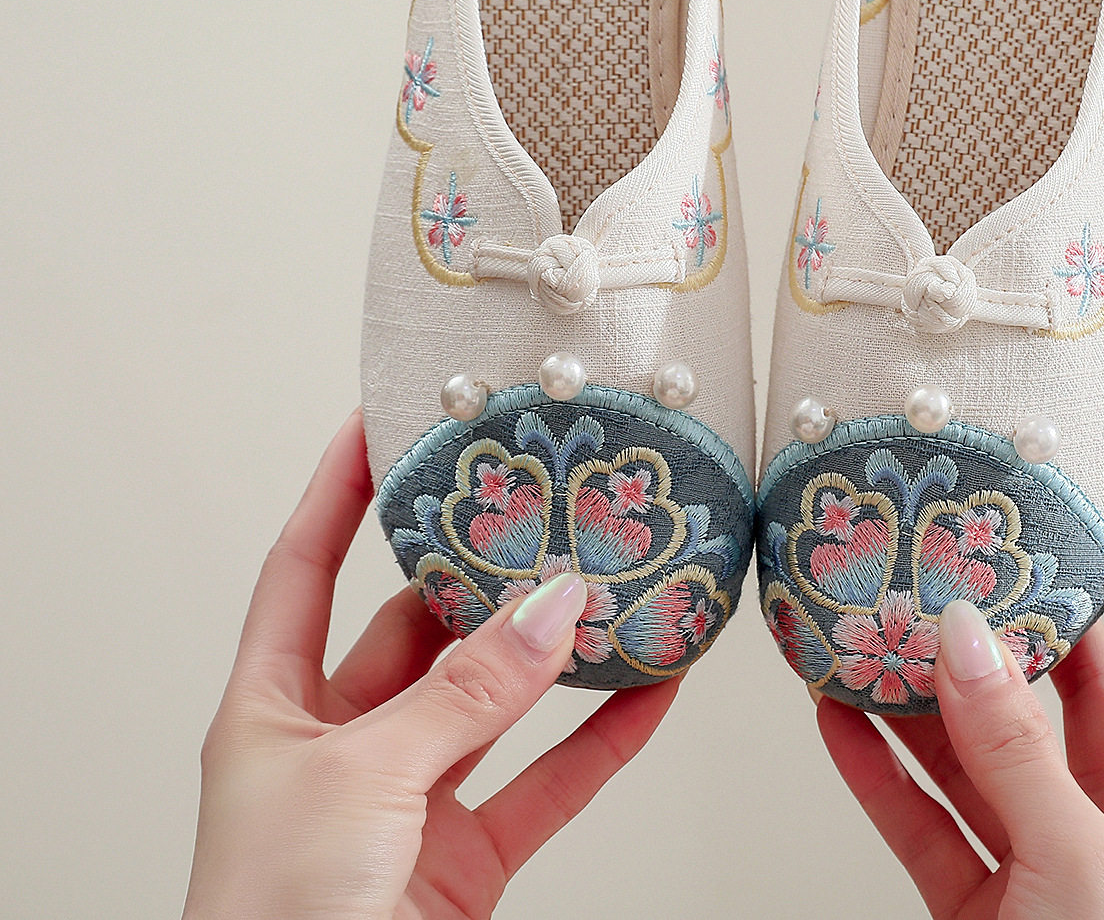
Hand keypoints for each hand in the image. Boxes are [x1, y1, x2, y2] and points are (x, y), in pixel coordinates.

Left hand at [183, 411, 677, 919]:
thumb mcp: (359, 782)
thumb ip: (464, 695)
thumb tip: (552, 609)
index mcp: (272, 711)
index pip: (304, 570)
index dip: (338, 493)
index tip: (382, 425)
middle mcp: (338, 747)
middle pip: (415, 630)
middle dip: (479, 575)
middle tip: (538, 508)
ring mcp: (404, 803)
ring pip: (492, 704)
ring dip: (551, 656)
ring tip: (611, 590)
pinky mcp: (462, 862)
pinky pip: (544, 784)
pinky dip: (600, 742)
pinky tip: (646, 695)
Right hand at [817, 439, 1103, 918]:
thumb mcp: (1085, 878)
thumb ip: (1020, 759)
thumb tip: (966, 643)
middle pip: (1071, 683)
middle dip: (1021, 611)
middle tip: (975, 533)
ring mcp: (1045, 858)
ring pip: (981, 744)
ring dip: (925, 685)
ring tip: (878, 614)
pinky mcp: (981, 901)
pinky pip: (924, 813)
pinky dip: (878, 766)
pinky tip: (838, 714)